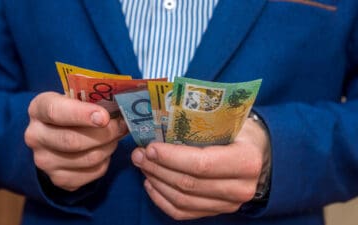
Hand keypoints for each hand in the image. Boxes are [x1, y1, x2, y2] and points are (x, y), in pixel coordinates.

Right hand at [25, 92, 126, 190]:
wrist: (56, 135)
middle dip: (105, 134)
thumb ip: (92, 100)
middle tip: (122, 126)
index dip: (81, 114)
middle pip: (73, 140)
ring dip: (109, 147)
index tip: (104, 116)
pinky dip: (105, 162)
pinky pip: (92, 173)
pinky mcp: (58, 179)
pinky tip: (106, 150)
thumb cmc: (72, 111)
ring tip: (116, 137)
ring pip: (87, 159)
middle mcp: (35, 136)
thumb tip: (122, 105)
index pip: (55, 111)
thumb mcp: (76, 98)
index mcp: (39, 108)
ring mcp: (45, 161)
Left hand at [131, 119, 269, 219]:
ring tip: (142, 165)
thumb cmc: (240, 133)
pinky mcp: (217, 212)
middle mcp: (240, 188)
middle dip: (158, 168)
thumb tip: (161, 113)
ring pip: (182, 200)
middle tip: (139, 154)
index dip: (171, 157)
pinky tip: (150, 183)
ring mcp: (228, 205)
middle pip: (188, 184)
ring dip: (156, 182)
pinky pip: (183, 213)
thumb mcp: (229, 120)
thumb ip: (202, 122)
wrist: (260, 156)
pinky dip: (161, 199)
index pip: (202, 164)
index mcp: (245, 160)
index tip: (150, 147)